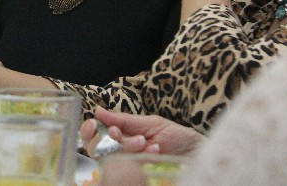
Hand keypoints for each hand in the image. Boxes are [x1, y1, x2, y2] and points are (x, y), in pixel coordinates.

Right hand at [81, 107, 203, 156]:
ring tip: (146, 141)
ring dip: (127, 146)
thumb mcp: (150, 123)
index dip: (88, 130)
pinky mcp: (139, 175)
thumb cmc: (177, 137)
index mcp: (121, 136)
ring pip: (112, 158)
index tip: (93, 123)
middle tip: (117, 134)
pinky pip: (129, 168)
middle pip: (96, 150)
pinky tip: (155, 151)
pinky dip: (141, 157)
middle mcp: (121, 153)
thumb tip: (98, 110)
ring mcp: (129, 166)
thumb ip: (124, 119)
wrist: (198, 153)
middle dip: (106, 139)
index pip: (94, 135)